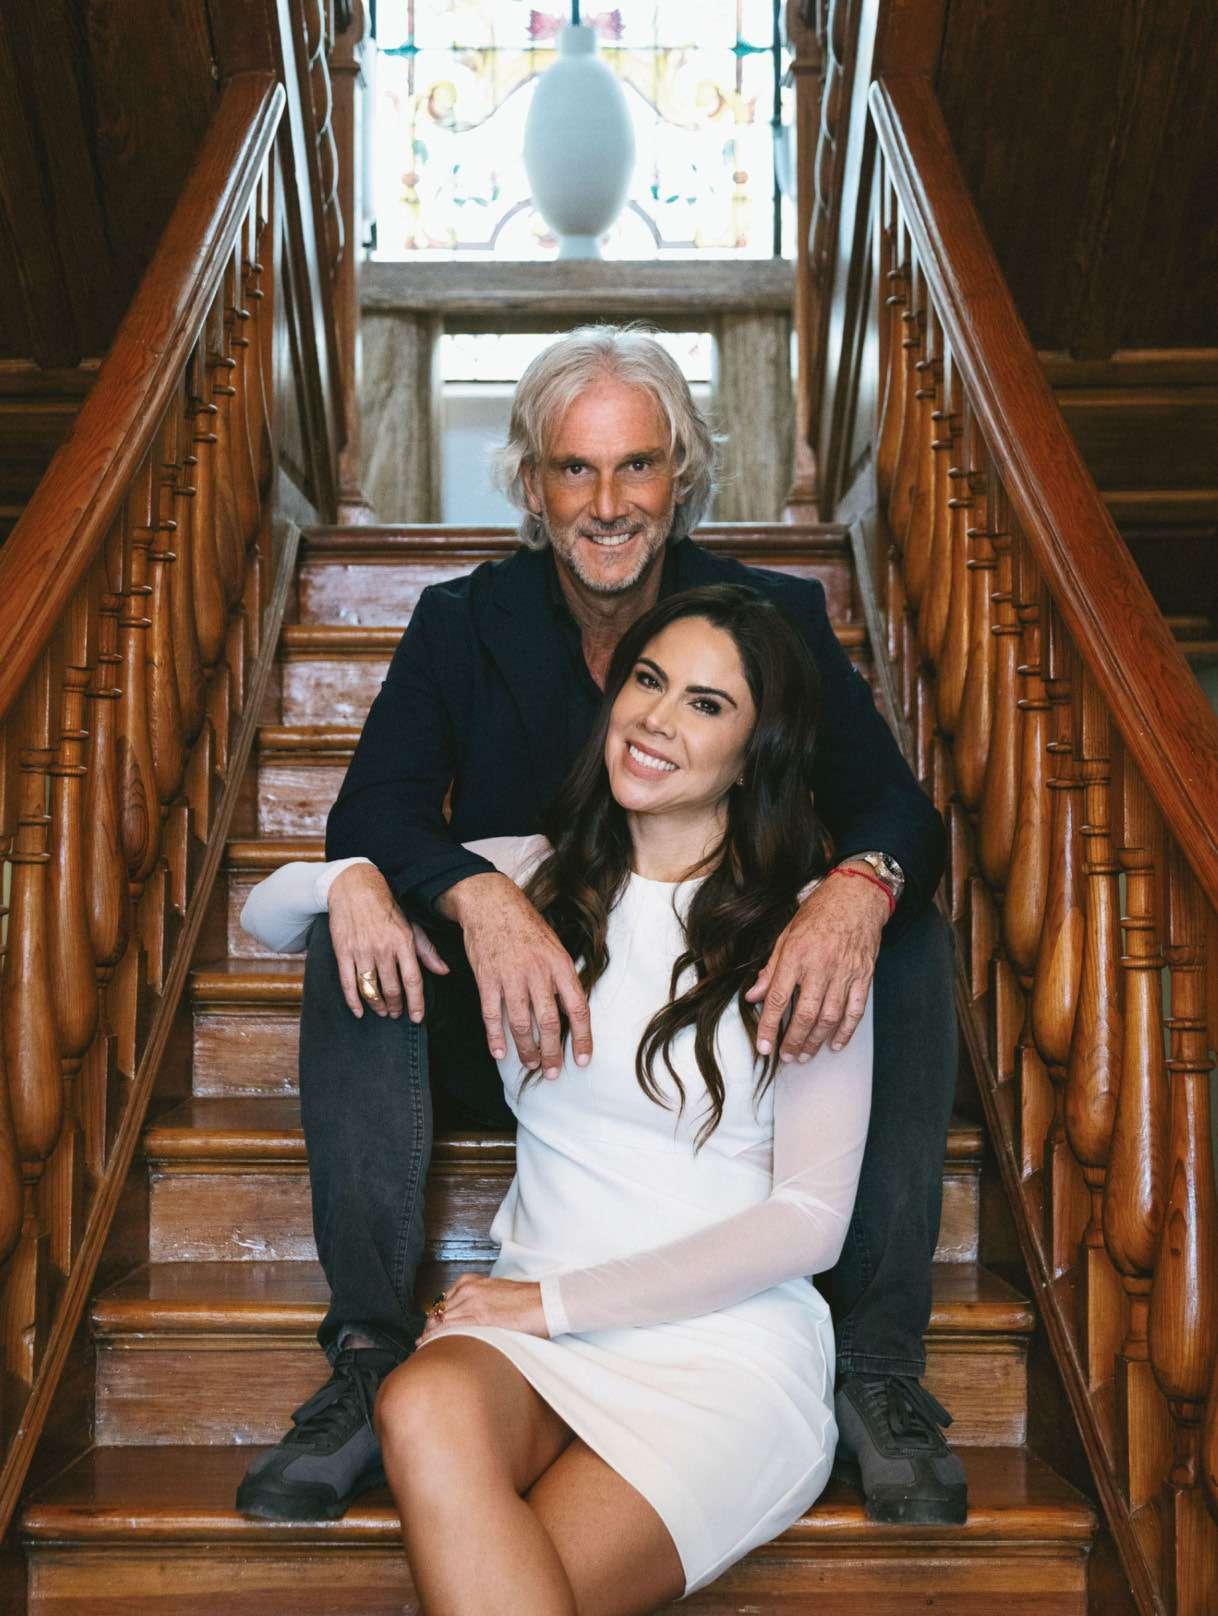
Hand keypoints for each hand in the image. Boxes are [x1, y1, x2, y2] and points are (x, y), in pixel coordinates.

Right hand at [327, 862, 448, 1020]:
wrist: (355, 887)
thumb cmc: (386, 907)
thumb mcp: (410, 925)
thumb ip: (427, 950)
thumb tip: (444, 971)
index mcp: (403, 942)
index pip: (413, 980)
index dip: (416, 1003)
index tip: (417, 1017)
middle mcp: (383, 948)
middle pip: (392, 988)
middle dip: (396, 1006)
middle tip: (397, 1013)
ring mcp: (361, 951)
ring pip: (371, 989)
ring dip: (377, 1005)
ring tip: (382, 1011)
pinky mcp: (343, 952)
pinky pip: (348, 983)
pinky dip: (353, 1001)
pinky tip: (359, 1011)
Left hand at [419, 1274, 547, 1341]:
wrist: (545, 1302)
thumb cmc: (526, 1301)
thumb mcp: (496, 1294)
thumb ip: (479, 1301)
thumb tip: (469, 1317)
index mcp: (471, 1281)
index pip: (442, 1301)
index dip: (433, 1318)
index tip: (428, 1329)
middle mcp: (468, 1289)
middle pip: (438, 1311)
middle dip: (428, 1328)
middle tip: (422, 1342)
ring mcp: (473, 1303)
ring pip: (441, 1321)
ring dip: (429, 1335)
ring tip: (422, 1349)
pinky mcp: (480, 1318)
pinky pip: (451, 1329)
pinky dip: (437, 1339)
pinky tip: (430, 1348)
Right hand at [439, 872, 591, 1076]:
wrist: (491, 903)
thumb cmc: (525, 925)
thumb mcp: (554, 945)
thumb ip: (560, 977)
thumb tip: (568, 1008)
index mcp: (560, 965)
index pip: (577, 1009)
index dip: (582, 1038)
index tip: (582, 1059)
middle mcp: (538, 973)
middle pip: (548, 1023)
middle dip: (552, 1053)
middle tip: (553, 1072)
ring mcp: (511, 977)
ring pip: (521, 1024)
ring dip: (526, 1050)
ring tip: (531, 1064)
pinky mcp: (487, 979)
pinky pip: (492, 1015)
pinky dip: (495, 1037)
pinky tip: (500, 1053)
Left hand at [745, 869, 886, 1060]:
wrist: (857, 897)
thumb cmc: (818, 913)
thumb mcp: (787, 935)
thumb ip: (771, 968)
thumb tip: (753, 995)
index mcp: (796, 954)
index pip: (777, 997)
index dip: (769, 1025)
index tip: (763, 1045)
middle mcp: (820, 966)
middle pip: (804, 1013)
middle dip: (794, 1040)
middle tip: (786, 1056)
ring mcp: (844, 972)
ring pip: (830, 1017)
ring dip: (816, 1040)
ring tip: (805, 1055)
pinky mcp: (864, 976)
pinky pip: (855, 1010)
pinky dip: (846, 1031)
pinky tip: (835, 1044)